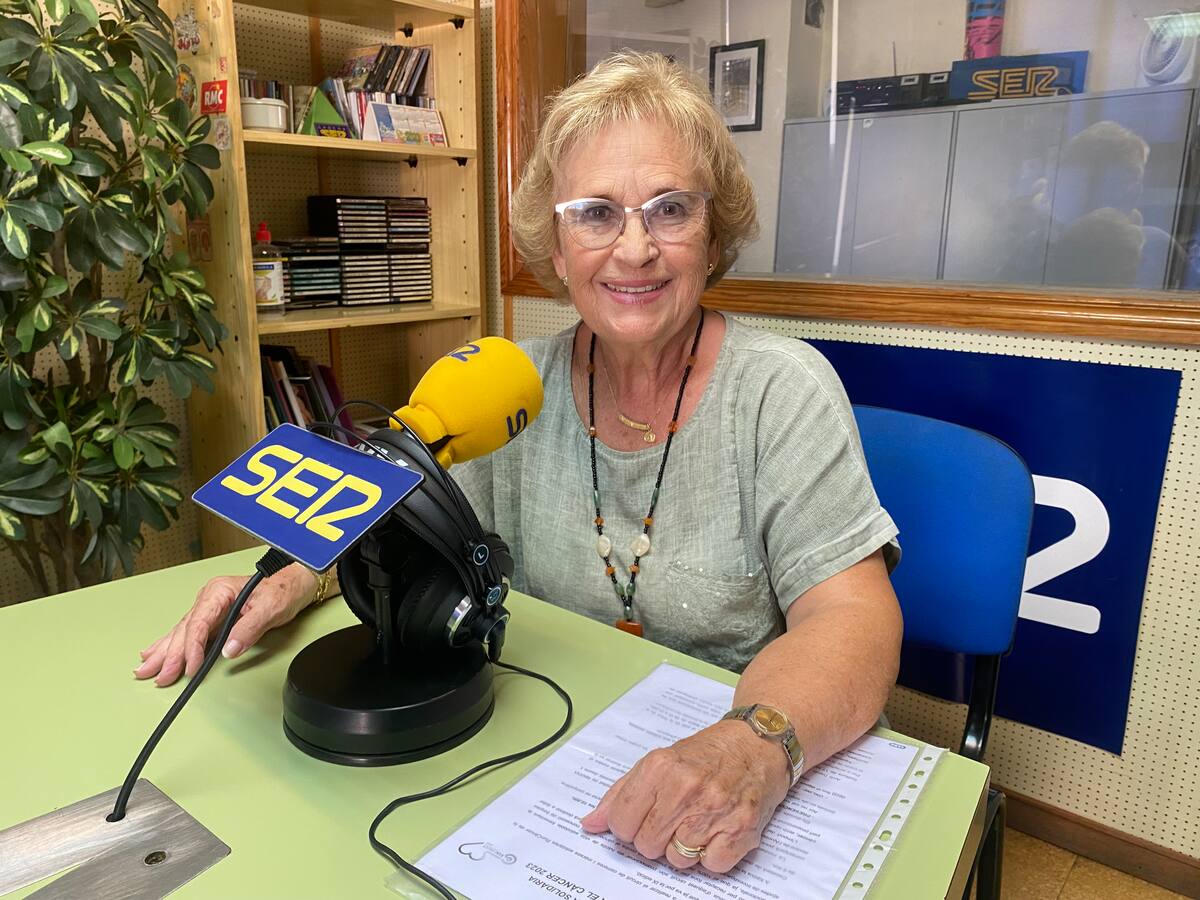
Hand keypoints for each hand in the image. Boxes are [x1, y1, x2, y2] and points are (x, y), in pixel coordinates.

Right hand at [134, 563, 315, 686]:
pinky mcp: (214, 617)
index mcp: (219, 592)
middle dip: (169, 655)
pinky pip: (188, 632)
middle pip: (184, 630)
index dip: (192, 648)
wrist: (296, 581)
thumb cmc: (284, 590)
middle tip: (157, 676)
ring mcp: (210, 607)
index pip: (198, 624)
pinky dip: (172, 644)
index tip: (190, 668)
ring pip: (181, 632)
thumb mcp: (271, 608)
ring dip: (164, 652)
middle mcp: (210, 598)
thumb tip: (229, 650)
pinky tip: (156, 651)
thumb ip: (249, 629)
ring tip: (144, 668)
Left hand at [580, 720, 791, 872]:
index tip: (642, 817)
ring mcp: (714, 809)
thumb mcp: (659, 761)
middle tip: (675, 818)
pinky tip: (718, 830)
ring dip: (686, 847)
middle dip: (657, 838)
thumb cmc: (708, 753)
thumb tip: (590, 824)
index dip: (629, 826)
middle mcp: (685, 787)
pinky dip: (714, 854)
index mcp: (659, 767)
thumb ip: (621, 793)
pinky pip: (712, 866)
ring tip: (699, 820)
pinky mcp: (742, 828)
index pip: (620, 823)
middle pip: (647, 846)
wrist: (758, 742)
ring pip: (678, 860)